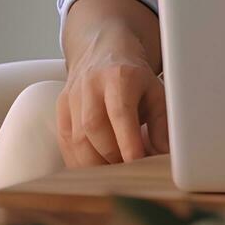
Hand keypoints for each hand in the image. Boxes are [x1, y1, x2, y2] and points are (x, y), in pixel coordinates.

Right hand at [57, 30, 169, 167]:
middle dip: (112, 158)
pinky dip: (79, 162)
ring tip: (115, 175)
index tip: (138, 164)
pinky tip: (95, 170)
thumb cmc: (134, 76)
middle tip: (129, 174)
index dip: (128, 142)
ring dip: (95, 164)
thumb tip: (164, 154)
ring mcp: (72, 97)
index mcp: (119, 76)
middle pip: (94, 129)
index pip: (120, 113)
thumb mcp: (156, 91)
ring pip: (76, 139)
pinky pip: (65, 142)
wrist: (103, 50)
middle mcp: (91, 85)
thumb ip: (162, 123)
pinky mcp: (60, 109)